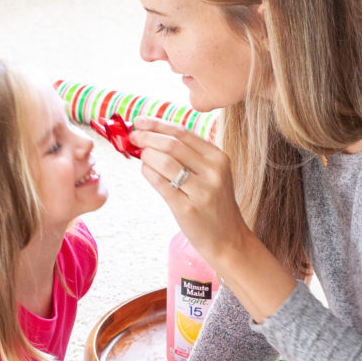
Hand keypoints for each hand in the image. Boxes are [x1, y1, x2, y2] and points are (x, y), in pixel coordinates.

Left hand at [130, 117, 249, 270]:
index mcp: (219, 158)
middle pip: (172, 145)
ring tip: (139, 154)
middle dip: (147, 136)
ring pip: (165, 162)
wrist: (228, 240)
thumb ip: (190, 156)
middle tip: (133, 136)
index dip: (158, 124)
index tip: (140, 121)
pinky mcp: (188, 209)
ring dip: (146, 155)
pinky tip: (145, 170)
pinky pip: (161, 184)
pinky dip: (148, 173)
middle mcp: (213, 172)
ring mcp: (201, 191)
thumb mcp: (212, 175)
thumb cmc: (215, 206)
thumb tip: (154, 136)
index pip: (183, 133)